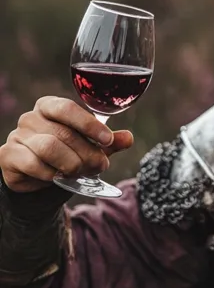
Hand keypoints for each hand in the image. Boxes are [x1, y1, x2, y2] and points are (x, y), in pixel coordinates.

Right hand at [0, 97, 133, 192]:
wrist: (37, 181)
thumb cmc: (65, 157)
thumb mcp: (89, 148)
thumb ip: (107, 142)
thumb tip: (128, 138)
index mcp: (49, 107)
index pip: (68, 108)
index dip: (90, 125)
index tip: (108, 140)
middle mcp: (30, 118)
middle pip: (64, 133)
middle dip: (87, 153)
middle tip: (99, 166)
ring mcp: (16, 136)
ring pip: (49, 148)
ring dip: (71, 164)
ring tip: (78, 173)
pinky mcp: (8, 155)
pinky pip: (34, 164)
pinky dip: (50, 174)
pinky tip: (56, 178)